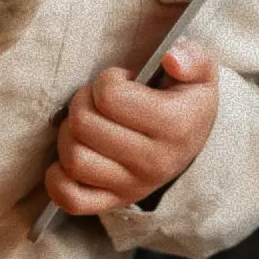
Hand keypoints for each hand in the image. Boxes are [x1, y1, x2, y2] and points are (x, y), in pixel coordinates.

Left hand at [44, 39, 221, 215]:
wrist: (195, 142)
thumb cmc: (186, 100)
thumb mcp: (200, 72)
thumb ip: (193, 56)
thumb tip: (171, 59)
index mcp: (176, 125)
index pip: (110, 96)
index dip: (108, 80)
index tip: (124, 81)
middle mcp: (156, 161)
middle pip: (84, 125)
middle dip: (83, 102)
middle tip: (98, 99)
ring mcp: (134, 186)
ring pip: (74, 159)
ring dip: (69, 135)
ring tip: (87, 124)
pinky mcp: (115, 201)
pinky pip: (70, 199)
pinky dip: (58, 179)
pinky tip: (72, 157)